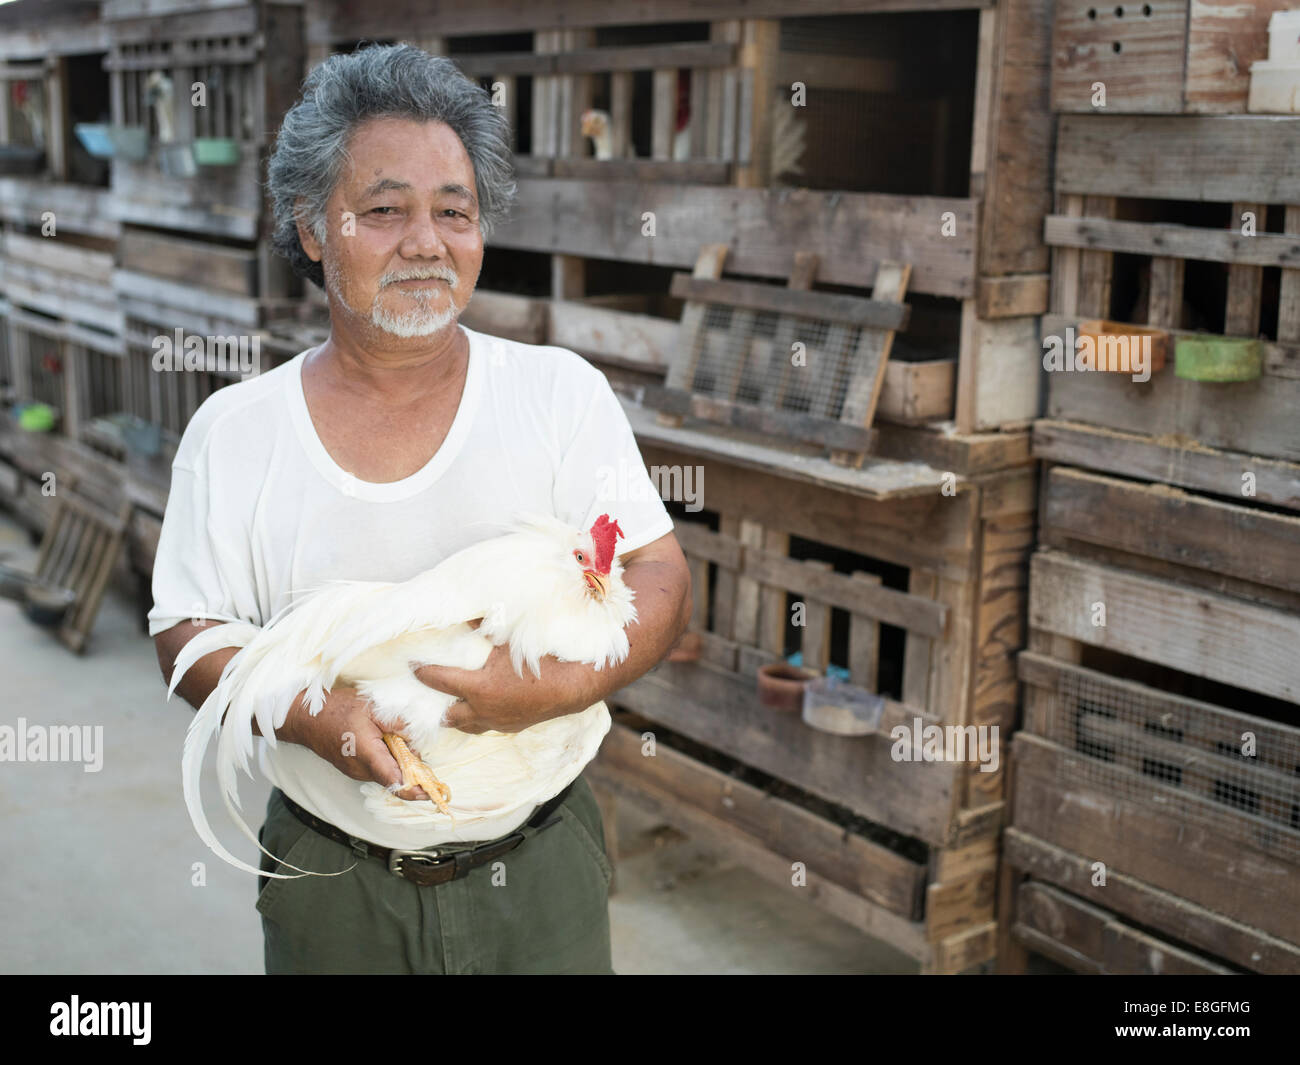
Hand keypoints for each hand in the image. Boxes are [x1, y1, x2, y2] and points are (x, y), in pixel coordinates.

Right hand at [277, 684, 430, 800]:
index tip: (431, 792)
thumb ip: (396, 722)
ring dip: (398, 763)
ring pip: (386, 773)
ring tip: (400, 742)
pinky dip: (387, 761)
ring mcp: (356, 771)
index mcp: (368, 755)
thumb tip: (416, 737)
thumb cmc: (337, 709)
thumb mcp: (371, 708)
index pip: (395, 781)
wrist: (306, 718)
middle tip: (422, 757)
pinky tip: (386, 743)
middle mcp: (361, 769)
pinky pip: (376, 769)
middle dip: (412, 771)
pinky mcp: (353, 769)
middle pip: (395, 778)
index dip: (415, 790)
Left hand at [411, 637, 594, 735]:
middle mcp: (484, 710)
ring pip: (469, 726)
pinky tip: (483, 709)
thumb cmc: (540, 660)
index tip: (411, 666)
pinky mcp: (513, 727)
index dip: (423, 672)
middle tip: (428, 697)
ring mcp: (499, 722)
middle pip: (449, 715)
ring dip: (459, 716)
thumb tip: (467, 613)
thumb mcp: (509, 640)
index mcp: (478, 688)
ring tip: (451, 708)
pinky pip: (489, 726)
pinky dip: (480, 719)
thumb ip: (484, 627)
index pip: (440, 681)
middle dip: (437, 707)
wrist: (572, 685)